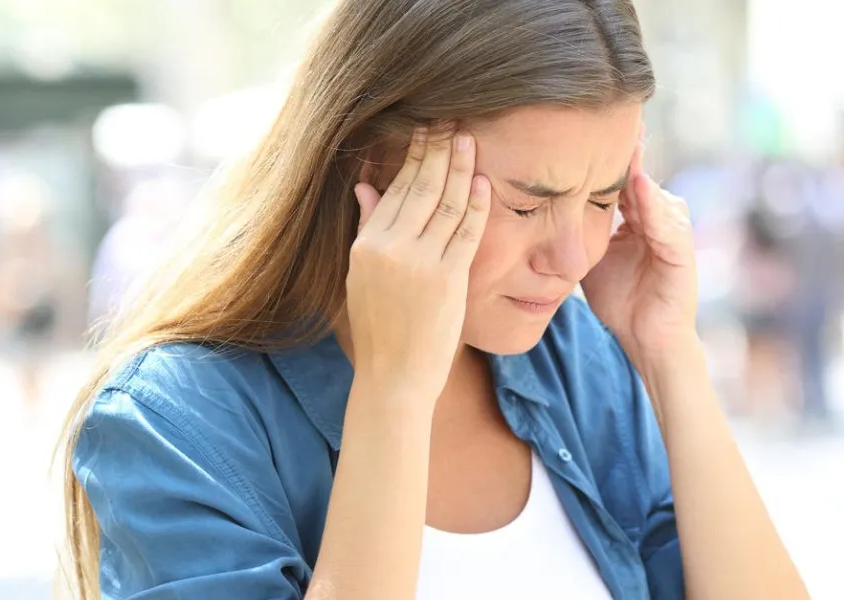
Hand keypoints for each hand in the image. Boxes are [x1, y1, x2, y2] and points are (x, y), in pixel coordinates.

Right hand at [346, 126, 490, 401]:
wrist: (394, 376)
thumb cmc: (380, 328)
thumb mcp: (361, 276)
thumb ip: (368, 229)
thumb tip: (365, 185)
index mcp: (366, 246)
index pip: (394, 190)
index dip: (412, 158)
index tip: (424, 131)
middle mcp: (390, 249)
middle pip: (420, 189)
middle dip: (436, 151)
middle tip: (450, 120)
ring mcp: (420, 263)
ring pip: (444, 204)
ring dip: (458, 168)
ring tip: (467, 138)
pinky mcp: (448, 279)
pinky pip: (465, 232)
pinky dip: (475, 204)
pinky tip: (481, 180)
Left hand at [581, 134, 697, 362]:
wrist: (646, 338)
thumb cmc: (620, 300)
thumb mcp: (591, 257)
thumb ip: (575, 231)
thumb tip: (539, 210)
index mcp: (637, 217)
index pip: (618, 179)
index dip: (601, 157)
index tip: (579, 127)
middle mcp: (658, 217)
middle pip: (638, 178)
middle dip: (623, 152)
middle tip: (607, 116)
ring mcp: (673, 232)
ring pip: (652, 194)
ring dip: (637, 170)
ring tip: (623, 141)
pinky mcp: (682, 252)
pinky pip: (667, 223)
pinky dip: (652, 205)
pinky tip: (638, 186)